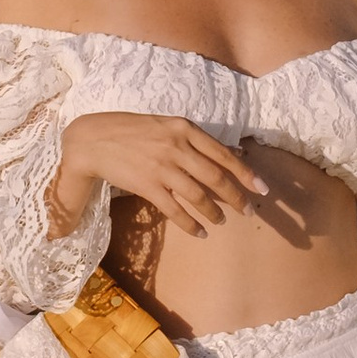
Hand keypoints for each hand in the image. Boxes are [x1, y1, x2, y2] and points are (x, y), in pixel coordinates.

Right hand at [52, 109, 269, 238]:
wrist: (93, 140)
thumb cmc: (131, 130)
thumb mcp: (166, 125)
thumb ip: (195, 139)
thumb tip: (230, 152)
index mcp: (184, 128)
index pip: (223, 154)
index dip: (246, 174)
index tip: (262, 188)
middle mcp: (177, 146)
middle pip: (216, 177)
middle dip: (236, 197)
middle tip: (248, 211)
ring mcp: (162, 167)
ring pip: (198, 195)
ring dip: (214, 212)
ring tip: (222, 222)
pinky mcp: (148, 185)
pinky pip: (175, 209)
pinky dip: (191, 224)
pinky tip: (200, 232)